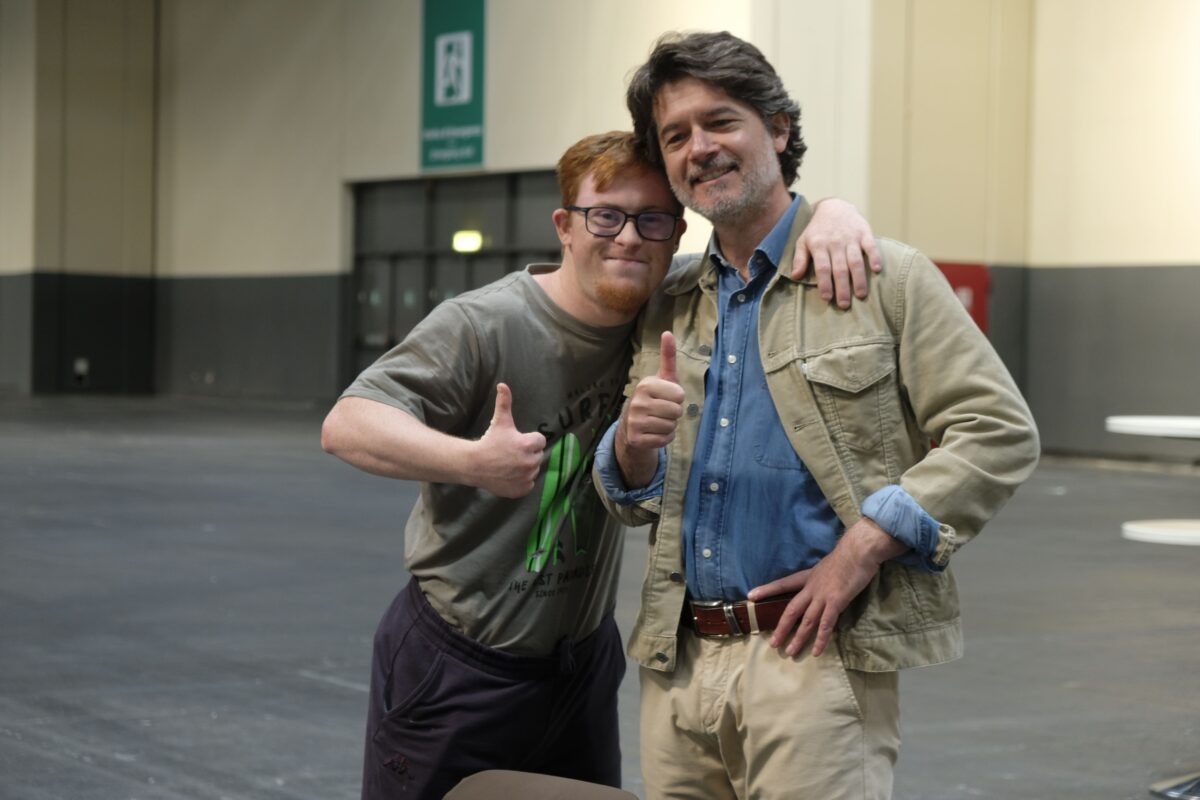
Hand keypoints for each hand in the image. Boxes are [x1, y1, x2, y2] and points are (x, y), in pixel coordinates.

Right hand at [474, 383, 546, 497]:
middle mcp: (530, 462)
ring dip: (526, 467)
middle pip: (538, 456)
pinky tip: (510, 475)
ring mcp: (526, 477)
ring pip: (533, 470)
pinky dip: (522, 481)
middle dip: (528, 453)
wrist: (474, 465)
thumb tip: (503, 384)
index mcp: (528, 444)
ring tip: (510, 463)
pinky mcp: (521, 489)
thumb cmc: (489, 441)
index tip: (517, 441)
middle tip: (512, 452)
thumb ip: (504, 402)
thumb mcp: (499, 421)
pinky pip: (528, 484)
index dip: (529, 440)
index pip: (540, 441)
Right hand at [615, 331, 684, 486]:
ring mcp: (635, 422)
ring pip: (671, 426)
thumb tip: (668, 332)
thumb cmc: (655, 398)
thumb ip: (668, 357)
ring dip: (669, 426)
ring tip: (658, 421)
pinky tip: (655, 432)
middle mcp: (637, 403)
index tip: (667, 397)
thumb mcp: (663, 378)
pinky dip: (664, 438)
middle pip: (677, 411)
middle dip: (674, 413)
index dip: (677, 398)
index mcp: (645, 385)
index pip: (679, 395)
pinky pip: (665, 440)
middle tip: (663, 411)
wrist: (633, 426)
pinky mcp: (636, 439)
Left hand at [748, 518, 906, 656]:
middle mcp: (811, 588)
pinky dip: (821, 639)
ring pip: (807, 621)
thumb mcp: (828, 565)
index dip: (767, 590)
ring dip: (799, 638)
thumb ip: (823, 578)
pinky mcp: (836, 602)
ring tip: (790, 652)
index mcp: (808, 577)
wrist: (858, 550)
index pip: (783, 583)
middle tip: (773, 644)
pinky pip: (826, 625)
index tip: (751, 596)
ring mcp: (822, 596)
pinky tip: (817, 651)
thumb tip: (823, 584)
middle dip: (782, 628)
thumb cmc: (848, 556)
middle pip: (792, 610)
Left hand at [790, 198, 881, 308]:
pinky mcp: (864, 232)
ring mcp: (851, 237)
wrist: (834, 206)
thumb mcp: (803, 241)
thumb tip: (795, 277)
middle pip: (839, 268)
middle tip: (844, 305)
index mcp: (819, 245)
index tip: (827, 298)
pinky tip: (877, 270)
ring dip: (859, 278)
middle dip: (842, 287)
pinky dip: (875, 257)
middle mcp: (835, 242)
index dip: (825, 283)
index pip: (822, 267)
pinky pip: (871, 246)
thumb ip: (800, 259)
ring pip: (855, 260)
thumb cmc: (817, 230)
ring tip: (860, 295)